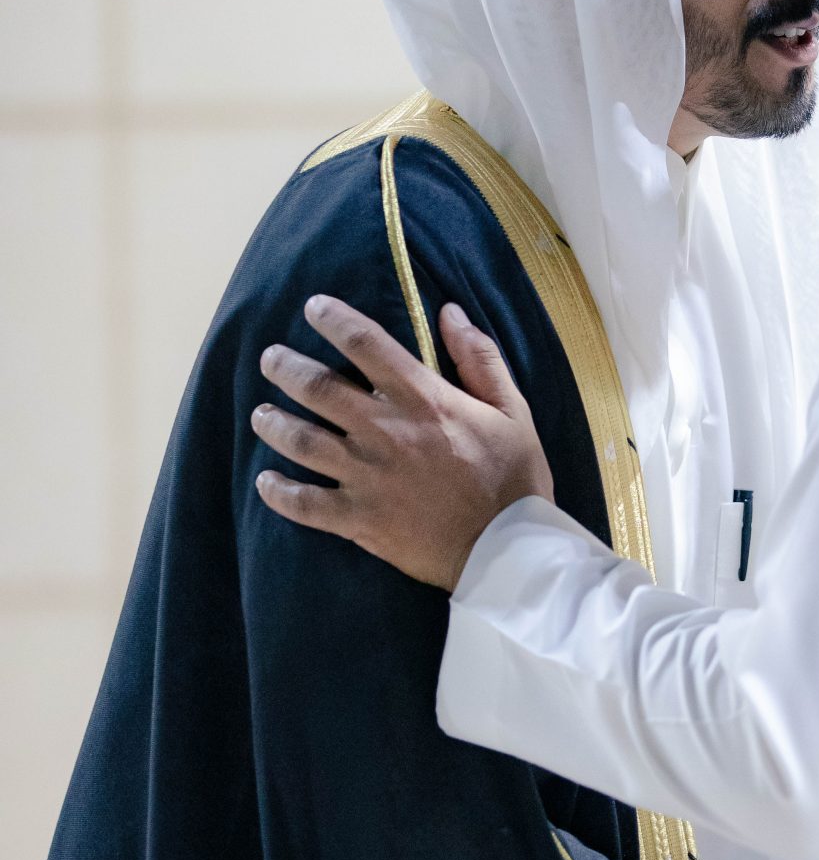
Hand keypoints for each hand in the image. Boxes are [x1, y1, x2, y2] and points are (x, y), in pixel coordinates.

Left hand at [253, 297, 552, 589]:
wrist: (510, 551)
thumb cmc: (515, 479)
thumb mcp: (511, 410)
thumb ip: (479, 358)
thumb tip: (449, 312)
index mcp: (423, 400)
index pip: (365, 343)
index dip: (333, 318)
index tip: (313, 308)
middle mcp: (385, 432)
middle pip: (317, 387)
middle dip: (285, 367)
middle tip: (271, 360)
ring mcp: (367, 477)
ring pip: (301, 441)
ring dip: (274, 423)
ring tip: (262, 414)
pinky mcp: (359, 519)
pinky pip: (304, 504)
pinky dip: (279, 493)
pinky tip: (266, 482)